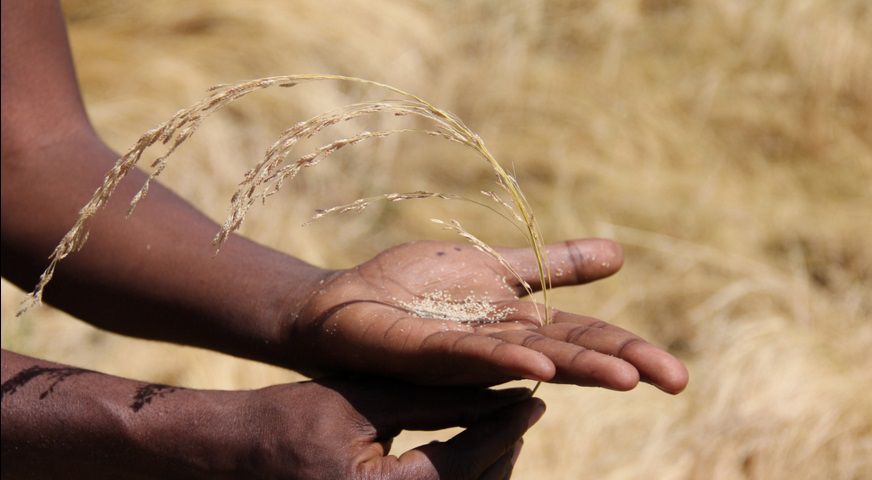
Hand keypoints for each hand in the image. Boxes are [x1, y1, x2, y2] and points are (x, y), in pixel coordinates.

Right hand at [230, 381, 541, 479]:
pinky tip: (465, 457)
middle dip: (502, 453)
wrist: (235, 456)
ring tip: (498, 431)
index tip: (533, 400)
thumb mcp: (366, 400)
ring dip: (486, 472)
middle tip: (519, 413)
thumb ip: (434, 401)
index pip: (466, 464)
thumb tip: (498, 393)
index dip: (505, 429)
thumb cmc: (291, 418)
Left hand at [284, 238, 687, 391]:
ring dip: (576, 368)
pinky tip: (537, 366)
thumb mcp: (497, 267)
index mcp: (521, 325)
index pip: (586, 337)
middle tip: (675, 380)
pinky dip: (504, 358)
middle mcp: (501, 346)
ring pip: (528, 360)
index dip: (630, 352)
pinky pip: (469, 354)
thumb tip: (620, 254)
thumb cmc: (418, 288)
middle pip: (569, 355)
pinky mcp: (426, 349)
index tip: (677, 376)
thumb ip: (553, 265)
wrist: (348, 299)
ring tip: (623, 377)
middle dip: (621, 365)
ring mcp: (466, 352)